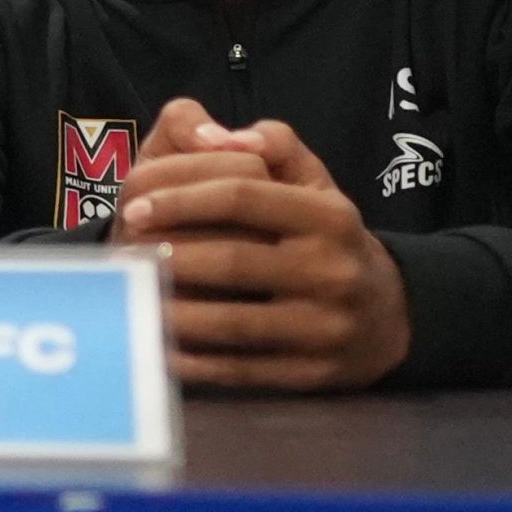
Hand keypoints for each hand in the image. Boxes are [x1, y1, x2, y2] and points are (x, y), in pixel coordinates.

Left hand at [113, 101, 411, 391]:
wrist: (389, 316)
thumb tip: (225, 135)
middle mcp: (331, 271)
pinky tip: (156, 344)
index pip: (242, 196)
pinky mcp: (309, 375)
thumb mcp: (315, 181)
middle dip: (166, 258)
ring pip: (230, 323)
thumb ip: (274, 144)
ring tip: (130, 297)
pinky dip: (191, 360)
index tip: (132, 207)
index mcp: (329, 215)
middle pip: (230, 261)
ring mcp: (322, 329)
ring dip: (169, 312)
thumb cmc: (328, 237)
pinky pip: (238, 369)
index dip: (181, 199)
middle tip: (122, 256)